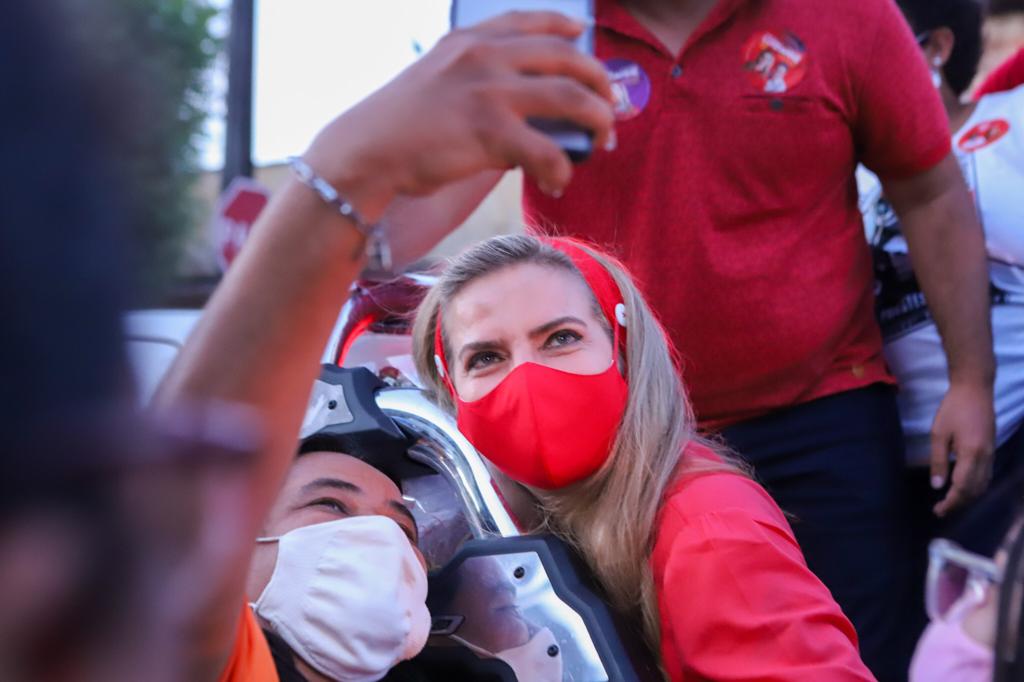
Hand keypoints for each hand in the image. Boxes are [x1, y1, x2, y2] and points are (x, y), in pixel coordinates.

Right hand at [304, 11, 614, 221]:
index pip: (532, 21)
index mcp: (470, 40)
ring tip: (603, 141)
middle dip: (600, 82)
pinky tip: (557, 183)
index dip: (567, 28)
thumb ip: (478, 83)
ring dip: (598, 121)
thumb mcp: (436, 81)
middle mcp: (485, 56)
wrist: (365, 152)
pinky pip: (549, 150)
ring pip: (572, 97)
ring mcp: (489, 91)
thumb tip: (526, 117)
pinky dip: (562, 170)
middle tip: (611, 108)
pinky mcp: (490, 130)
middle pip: (568, 58)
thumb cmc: (399, 127)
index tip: (584, 37)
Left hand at [930, 381, 995, 516]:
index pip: (962, 487)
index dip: (951, 502)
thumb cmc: (953, 408)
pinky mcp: (992, 450)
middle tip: (941, 511)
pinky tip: (964, 488)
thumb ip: (938, 461)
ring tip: (951, 503)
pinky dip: (976, 487)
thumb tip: (937, 486)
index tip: (938, 511)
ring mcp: (991, 454)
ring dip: (968, 497)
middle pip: (975, 490)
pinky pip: (986, 476)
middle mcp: (985, 457)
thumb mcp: (939, 434)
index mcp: (971, 453)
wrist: (975, 389)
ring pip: (983, 485)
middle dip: (959, 504)